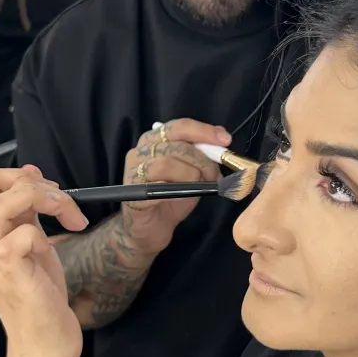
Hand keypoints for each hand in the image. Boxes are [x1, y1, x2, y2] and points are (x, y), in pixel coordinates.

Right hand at [0, 166, 87, 356]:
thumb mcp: (35, 245)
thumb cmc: (40, 298)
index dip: (20, 176)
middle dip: (30, 180)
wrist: (44, 345)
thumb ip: (29, 212)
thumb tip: (31, 174)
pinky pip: (22, 235)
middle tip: (60, 201)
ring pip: (0, 205)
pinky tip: (52, 249)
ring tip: (66, 215)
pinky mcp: (8, 273)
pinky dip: (42, 233)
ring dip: (42, 199)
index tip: (52, 192)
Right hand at [119, 120, 231, 256]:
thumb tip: (223, 144)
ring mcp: (132, 172)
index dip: (204, 132)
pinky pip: (157, 188)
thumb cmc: (171, 198)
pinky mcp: (132, 194)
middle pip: (176, 145)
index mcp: (154, 140)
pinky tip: (184, 197)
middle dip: (202, 159)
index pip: (179, 127)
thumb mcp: (192, 174)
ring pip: (166, 163)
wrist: (150, 229)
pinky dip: (177, 192)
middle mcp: (140, 151)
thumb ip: (202, 157)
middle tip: (215, 175)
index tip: (225, 141)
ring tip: (201, 186)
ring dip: (191, 175)